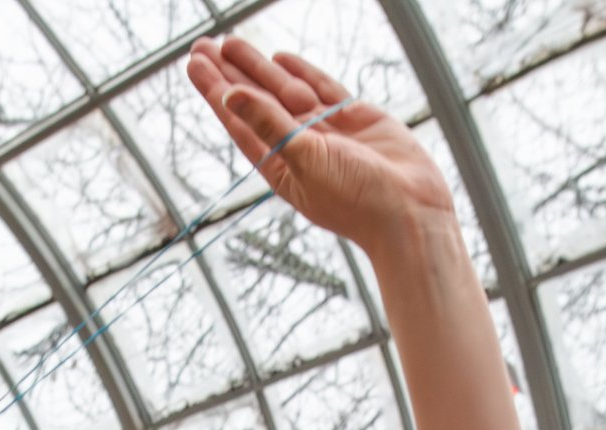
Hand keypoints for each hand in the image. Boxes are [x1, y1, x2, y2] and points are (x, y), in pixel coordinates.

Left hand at [185, 38, 453, 256]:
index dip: (215, 91)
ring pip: (284, 90)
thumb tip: (230, 95)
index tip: (195, 64)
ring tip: (231, 42)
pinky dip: (302, 72)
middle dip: (229, 73)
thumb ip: (268, 124)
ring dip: (258, 67)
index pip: (239, 120)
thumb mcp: (303, 160)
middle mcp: (299, 146)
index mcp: (279, 165)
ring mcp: (327, 131)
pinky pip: (322, 90)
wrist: (409, 211)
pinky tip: (280, 58)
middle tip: (203, 45)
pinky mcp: (355, 119)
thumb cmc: (355, 200)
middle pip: (256, 100)